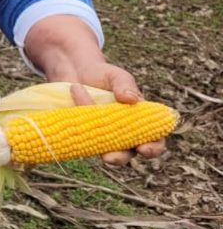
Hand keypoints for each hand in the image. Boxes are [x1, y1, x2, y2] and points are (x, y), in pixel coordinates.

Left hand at [25, 15, 166, 164]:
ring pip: (103, 151)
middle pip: (128, 153)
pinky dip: (79, 136)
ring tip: (88, 140)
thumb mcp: (116, 75)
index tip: (144, 148)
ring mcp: (103, 135)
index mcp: (140, 121)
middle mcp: (124, 133)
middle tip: (110, 156)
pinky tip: (72, 124)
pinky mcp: (83, 134)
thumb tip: (130, 99)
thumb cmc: (102, 74)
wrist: (74, 71)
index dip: (153, 148)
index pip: (155, 140)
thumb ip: (125, 85)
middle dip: (120, 157)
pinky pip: (83, 141)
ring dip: (96, 151)